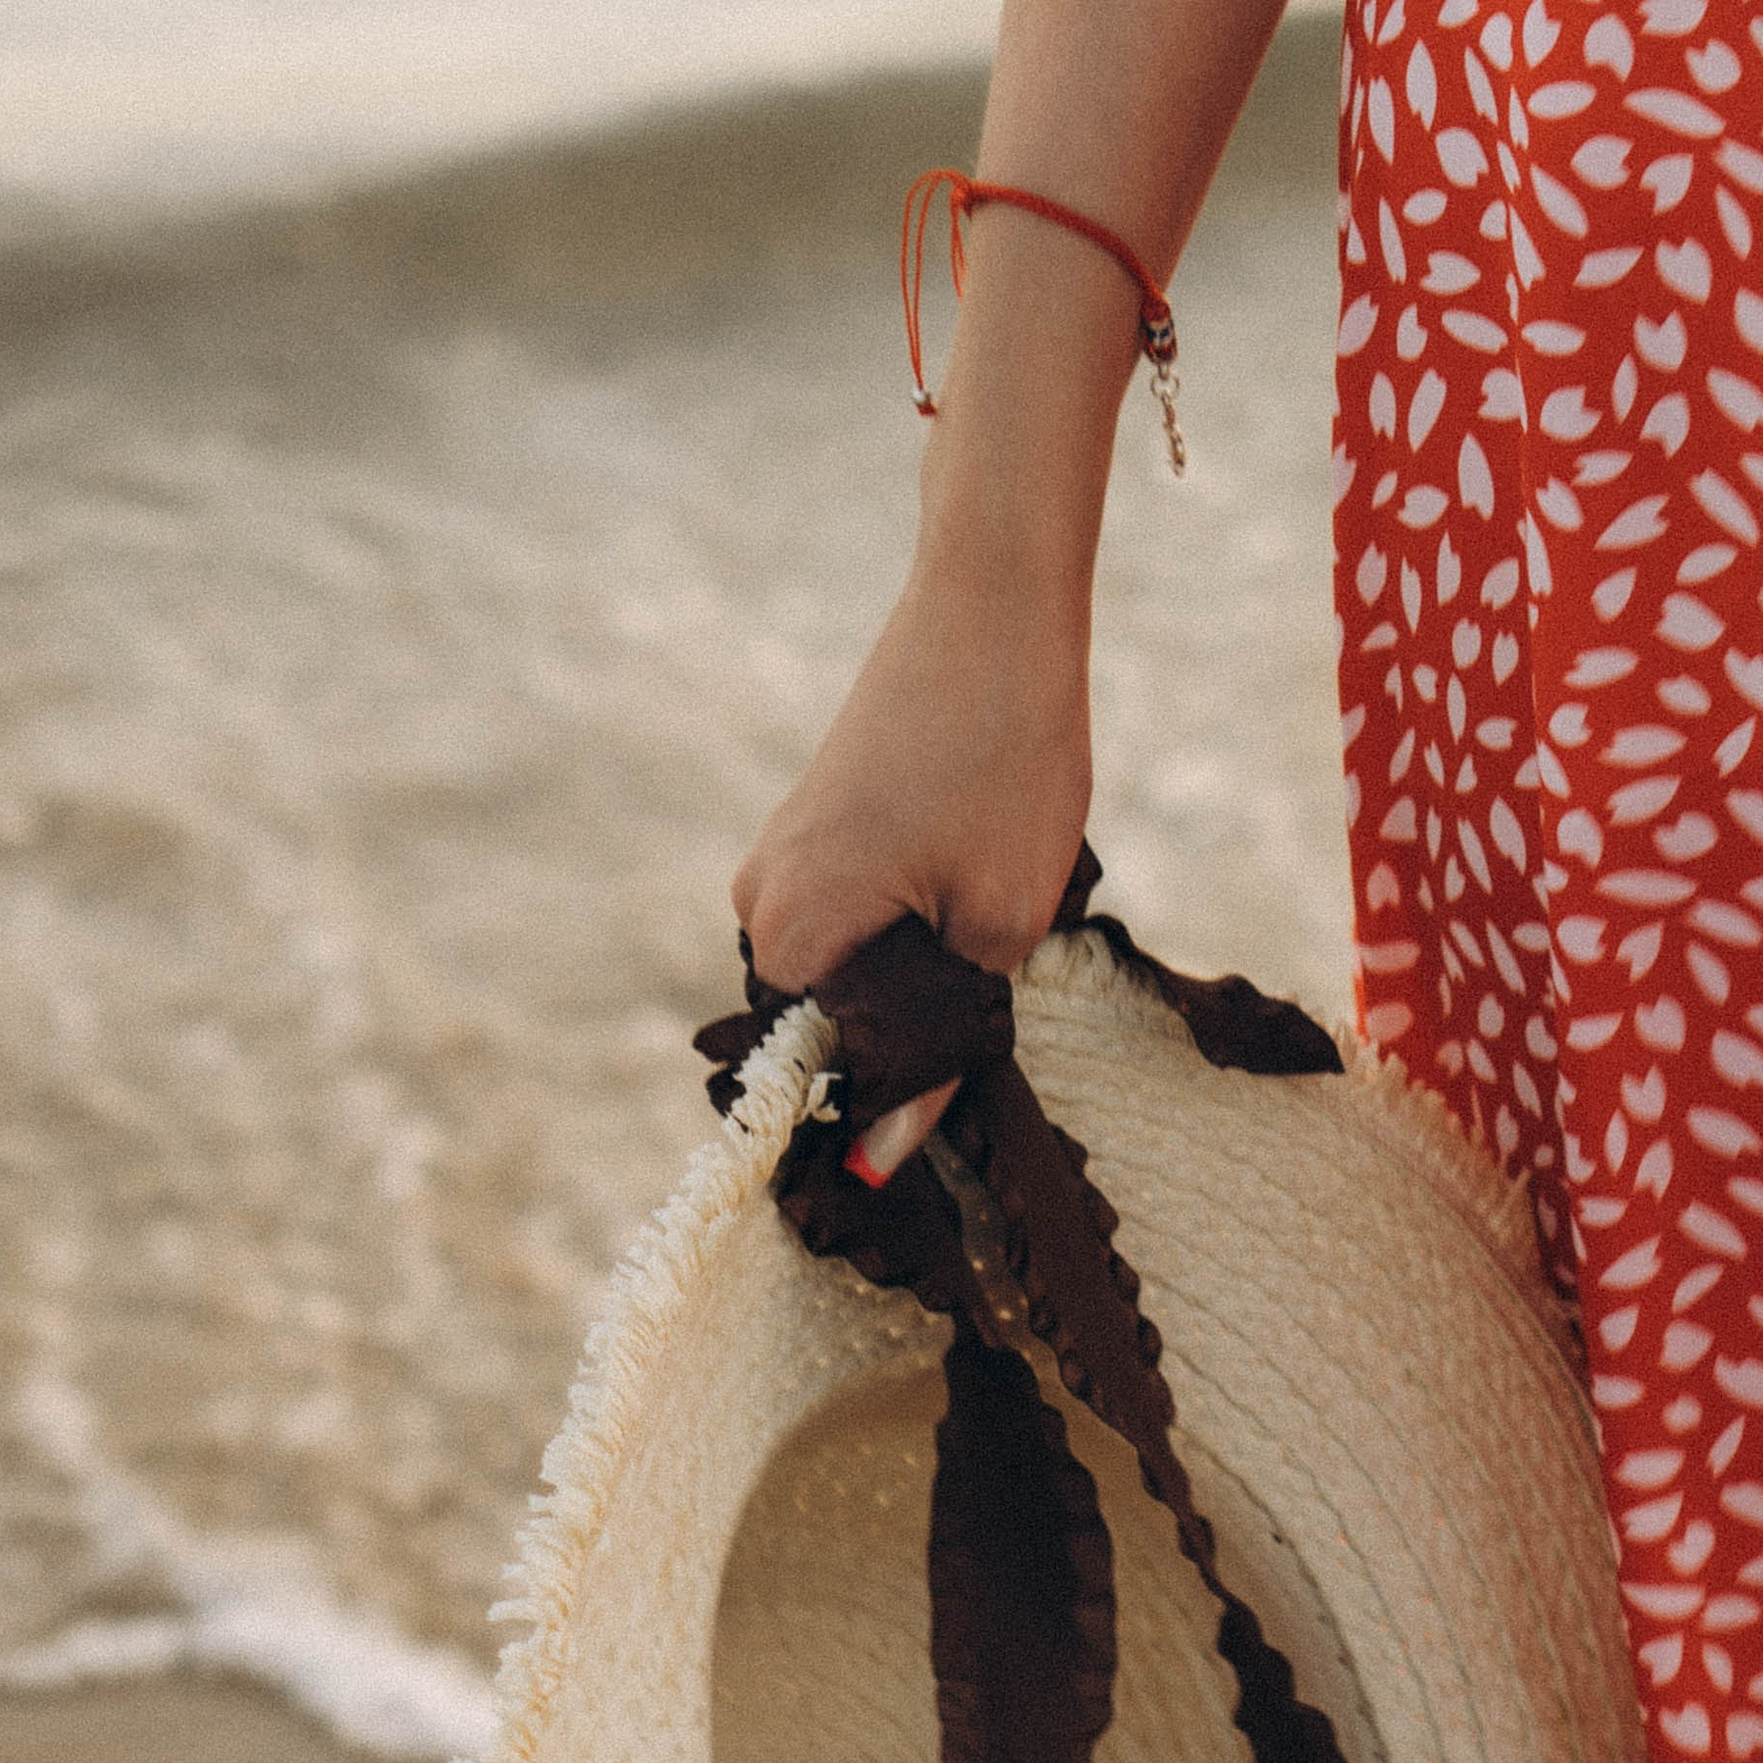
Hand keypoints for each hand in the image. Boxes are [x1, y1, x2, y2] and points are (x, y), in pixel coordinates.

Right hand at [733, 554, 1091, 1177]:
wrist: (995, 610)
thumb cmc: (1003, 761)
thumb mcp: (998, 923)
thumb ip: (945, 1047)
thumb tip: (890, 1152)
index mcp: (790, 932)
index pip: (818, 1074)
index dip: (893, 1103)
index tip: (960, 1101)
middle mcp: (759, 897)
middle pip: (828, 1023)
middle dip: (906, 1035)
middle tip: (993, 994)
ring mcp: (781, 854)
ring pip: (846, 965)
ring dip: (915, 973)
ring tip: (991, 918)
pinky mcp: (815, 823)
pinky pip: (852, 911)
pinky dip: (911, 921)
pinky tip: (977, 877)